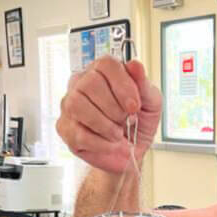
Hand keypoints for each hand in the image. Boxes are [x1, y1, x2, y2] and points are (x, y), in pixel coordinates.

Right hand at [57, 57, 161, 173]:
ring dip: (104, 125)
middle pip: (90, 83)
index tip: (134, 106)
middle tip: (125, 121)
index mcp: (104, 72)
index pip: (106, 65)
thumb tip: (135, 65)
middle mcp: (82, 83)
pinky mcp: (65, 128)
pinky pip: (78, 133)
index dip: (123, 86)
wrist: (131, 151)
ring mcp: (70, 105)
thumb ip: (143, 85)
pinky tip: (110, 144)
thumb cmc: (139, 123)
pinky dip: (101, 143)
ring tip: (117, 134)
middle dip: (114, 108)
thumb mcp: (150, 103)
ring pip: (78, 105)